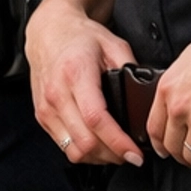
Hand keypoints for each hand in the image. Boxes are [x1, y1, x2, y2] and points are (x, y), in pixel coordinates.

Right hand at [27, 0, 141, 166]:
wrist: (48, 31)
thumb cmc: (80, 37)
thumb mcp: (113, 44)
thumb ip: (131, 68)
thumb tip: (148, 93)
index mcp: (76, 74)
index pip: (96, 118)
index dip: (118, 142)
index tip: (135, 153)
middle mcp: (57, 94)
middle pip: (85, 142)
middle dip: (113, 155)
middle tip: (132, 156)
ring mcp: (46, 108)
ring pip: (73, 150)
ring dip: (98, 158)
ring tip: (117, 152)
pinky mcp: (42, 116)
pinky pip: (63, 146)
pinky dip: (84, 152)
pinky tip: (99, 146)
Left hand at [146, 18, 190, 174]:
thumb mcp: (188, 58)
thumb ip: (178, 82)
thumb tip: (178, 95)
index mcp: (168, 88)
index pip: (154, 127)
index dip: (159, 144)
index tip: (164, 148)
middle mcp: (180, 107)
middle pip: (172, 145)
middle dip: (178, 155)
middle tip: (186, 157)